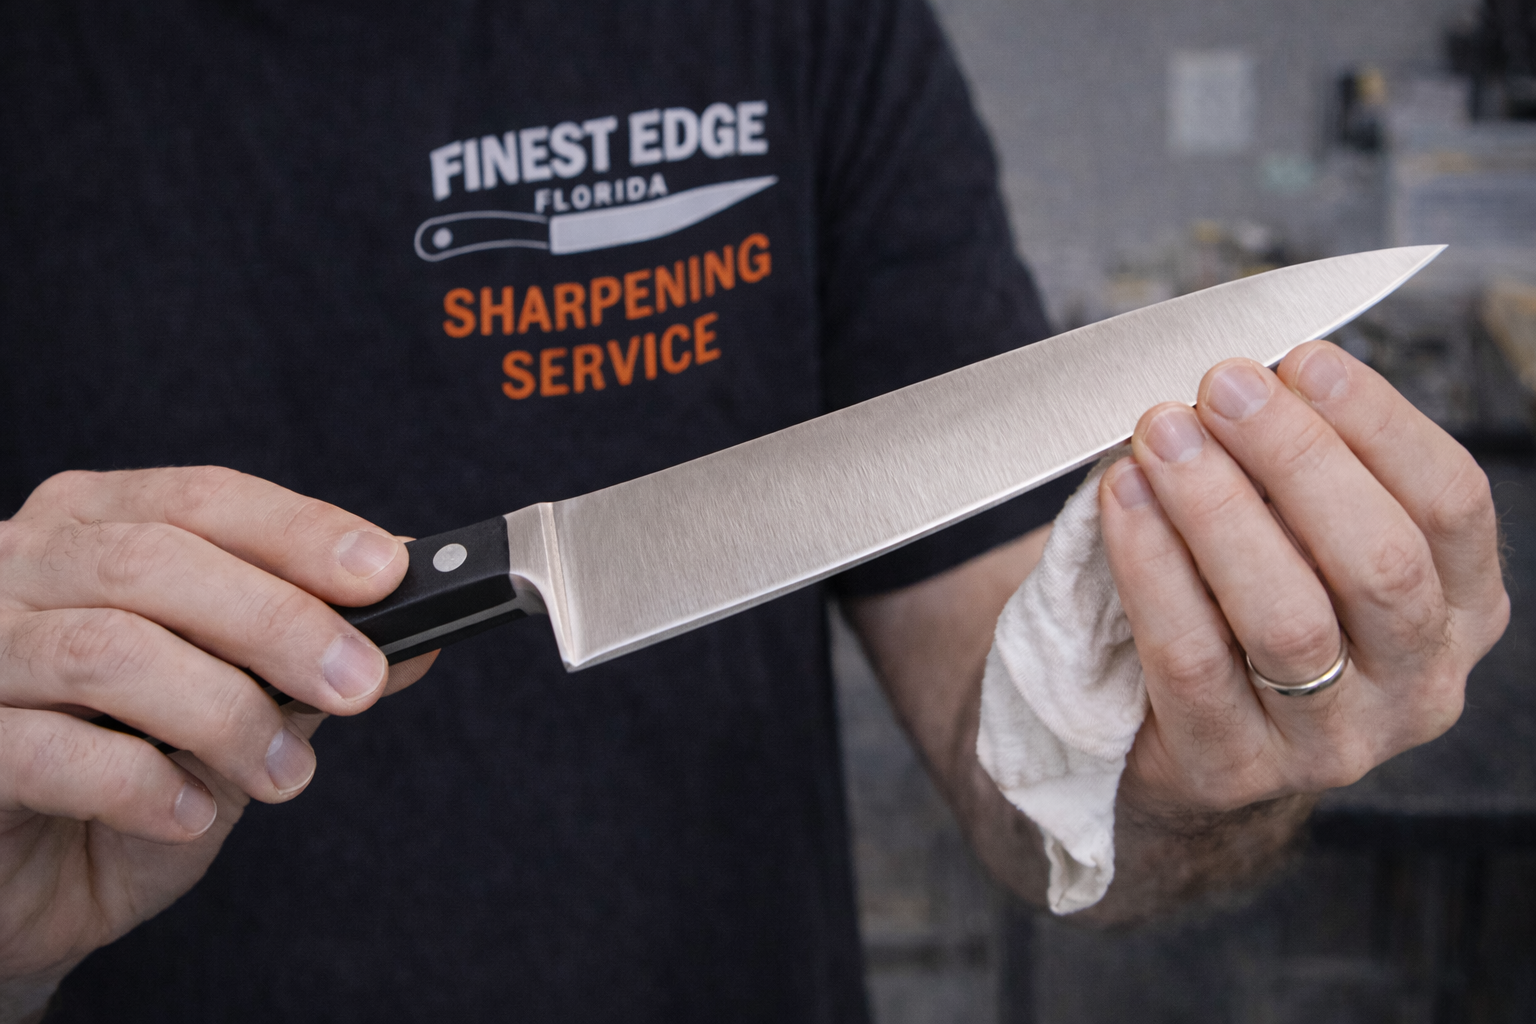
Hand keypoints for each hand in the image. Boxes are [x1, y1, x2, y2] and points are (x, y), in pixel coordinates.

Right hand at [0, 467, 436, 1001]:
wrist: (28, 886)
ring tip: (285, 775)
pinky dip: (139, 784)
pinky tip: (188, 815)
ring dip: (223, 714)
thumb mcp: (238, 706)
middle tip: (359, 684)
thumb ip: (309, 661)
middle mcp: (21, 565)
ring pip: (107, 648)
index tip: (389, 574)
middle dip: (279, 622)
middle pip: (157, 561)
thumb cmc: (127, 777)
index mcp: (95, 526)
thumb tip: (419, 635)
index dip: (301, 532)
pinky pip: (46, 748)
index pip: (205, 500)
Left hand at [1100, 341, 1507, 817]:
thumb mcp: (1306, 536)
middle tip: (1220, 386)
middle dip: (1294, 457)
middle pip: (1378, 561)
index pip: (1450, 505)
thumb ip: (1303, 469)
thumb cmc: (1250, 604)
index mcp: (1462, 609)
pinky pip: (1191, 661)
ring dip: (1217, 508)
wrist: (1188, 741)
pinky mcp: (1235, 769)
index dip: (1378, 423)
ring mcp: (1334, 742)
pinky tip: (1122, 499)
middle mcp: (1420, 683)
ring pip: (1288, 618)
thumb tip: (1252, 371)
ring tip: (1160, 434)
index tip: (1302, 359)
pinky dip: (1152, 568)